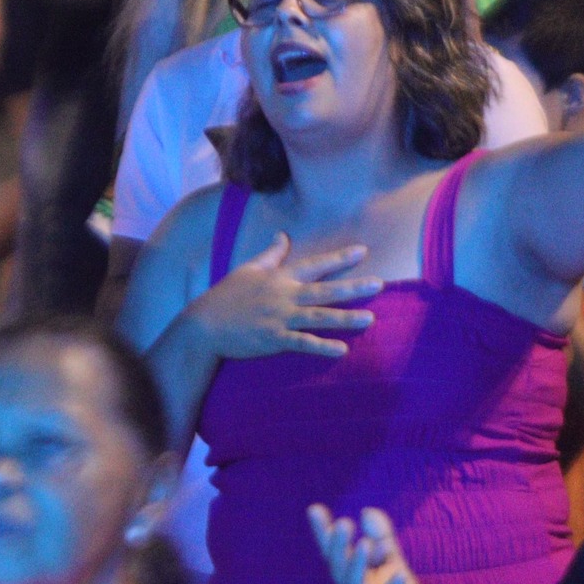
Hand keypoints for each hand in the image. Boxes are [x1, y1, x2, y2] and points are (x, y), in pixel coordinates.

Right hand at [181, 234, 382, 359]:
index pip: (315, 264)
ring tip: (370, 319)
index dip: (339, 257)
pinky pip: (302, 343)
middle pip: (324, 290)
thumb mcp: (249, 269)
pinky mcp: (273, 339)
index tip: (363, 250)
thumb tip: (282, 235)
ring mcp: (280, 318)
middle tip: (379, 284)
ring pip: (318, 317)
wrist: (204, 324)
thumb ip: (271, 254)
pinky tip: (342, 349)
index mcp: (280, 277)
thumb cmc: (227, 295)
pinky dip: (322, 346)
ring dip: (345, 318)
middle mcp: (284, 296)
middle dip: (353, 287)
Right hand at [310, 504, 440, 583]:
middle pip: (339, 570)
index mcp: (351, 577)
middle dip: (339, 546)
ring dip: (358, 567)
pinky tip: (400, 577)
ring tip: (365, 544)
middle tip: (343, 522)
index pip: (333, 553)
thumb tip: (367, 510)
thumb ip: (381, 538)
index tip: (315, 509)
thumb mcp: (392, 564)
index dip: (323, 533)